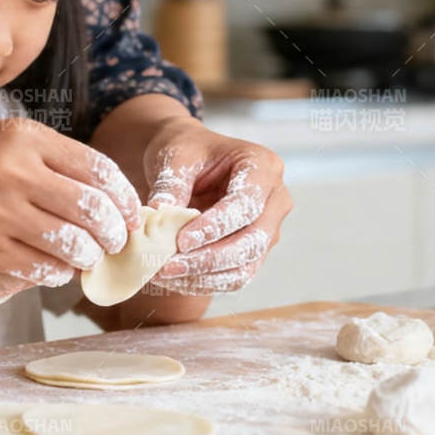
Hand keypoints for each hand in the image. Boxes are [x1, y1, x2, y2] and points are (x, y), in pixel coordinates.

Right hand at [0, 118, 141, 284]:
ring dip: (89, 257)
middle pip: (93, 210)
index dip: (125, 198)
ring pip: (71, 245)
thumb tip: (108, 192)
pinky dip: (58, 272)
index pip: (100, 171)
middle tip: (117, 242)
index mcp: (26, 138)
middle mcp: (15, 171)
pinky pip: (39, 268)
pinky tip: (57, 268)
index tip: (131, 213)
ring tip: (88, 258)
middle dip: (115, 233)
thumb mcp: (3, 137)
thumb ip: (52, 158)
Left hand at [138, 118, 289, 295]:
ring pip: (244, 267)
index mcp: (263, 166)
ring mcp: (268, 228)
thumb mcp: (175, 157)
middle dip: (208, 259)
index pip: (246, 204)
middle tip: (167, 267)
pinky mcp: (254, 251)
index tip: (181, 241)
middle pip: (252, 241)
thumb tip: (158, 215)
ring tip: (163, 275)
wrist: (191, 161)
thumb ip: (171, 185)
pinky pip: (234, 277)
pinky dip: (203, 283)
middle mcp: (275, 199)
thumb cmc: (187, 151)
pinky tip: (172, 280)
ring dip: (203, 277)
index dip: (215, 226)